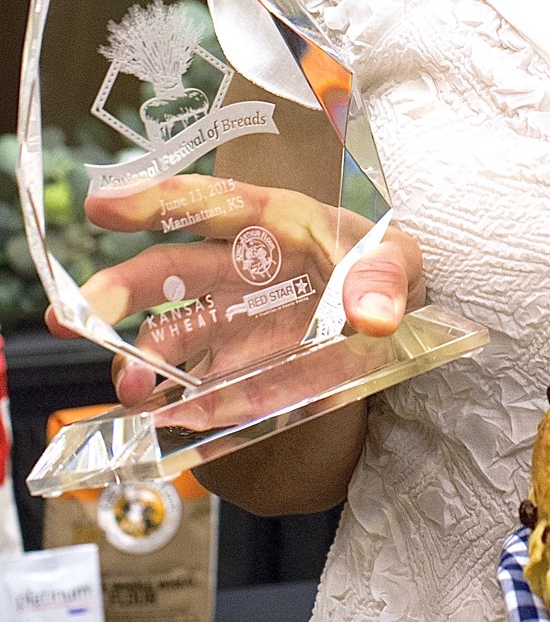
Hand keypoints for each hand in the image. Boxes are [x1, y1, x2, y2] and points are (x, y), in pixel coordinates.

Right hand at [46, 174, 424, 407]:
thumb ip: (384, 278)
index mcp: (272, 223)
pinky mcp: (239, 370)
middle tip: (78, 314)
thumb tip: (372, 314)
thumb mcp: (400, 261)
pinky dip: (176, 405)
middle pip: (169, 272)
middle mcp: (238, 269)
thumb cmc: (387, 271)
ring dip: (139, 360)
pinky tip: (160, 420)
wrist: (400, 322)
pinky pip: (198, 388)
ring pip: (170, 334)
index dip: (155, 201)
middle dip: (118, 290)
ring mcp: (233, 321)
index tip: (103, 205)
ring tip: (127, 388)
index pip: (210, 205)